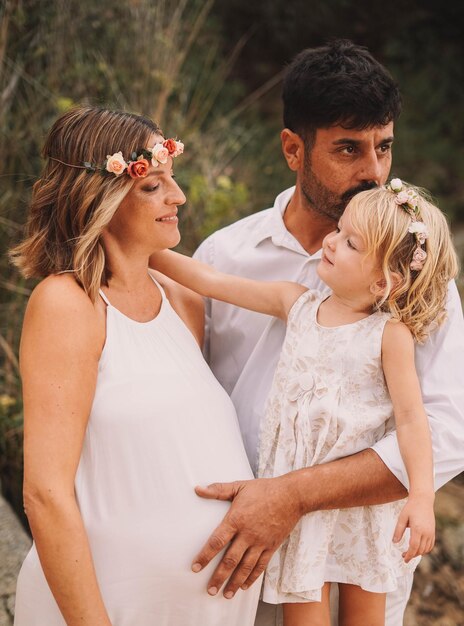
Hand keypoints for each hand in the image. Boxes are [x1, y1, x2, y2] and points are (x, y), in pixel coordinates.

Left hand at [191, 474, 302, 597]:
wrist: (292, 495)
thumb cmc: (264, 489)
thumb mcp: (239, 486)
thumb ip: (218, 489)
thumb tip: (197, 489)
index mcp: (236, 519)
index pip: (217, 541)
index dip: (205, 556)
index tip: (195, 568)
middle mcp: (247, 534)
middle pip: (230, 560)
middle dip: (219, 577)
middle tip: (210, 590)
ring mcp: (261, 542)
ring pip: (245, 567)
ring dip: (235, 582)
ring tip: (226, 594)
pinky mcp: (272, 546)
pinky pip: (261, 566)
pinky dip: (252, 577)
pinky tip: (244, 586)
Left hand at [393, 494, 434, 562]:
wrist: (423, 500)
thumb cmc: (411, 508)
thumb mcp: (402, 518)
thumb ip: (398, 530)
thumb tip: (394, 542)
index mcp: (418, 529)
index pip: (414, 546)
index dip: (409, 554)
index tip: (404, 559)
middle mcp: (426, 532)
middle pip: (420, 550)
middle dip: (412, 555)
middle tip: (403, 556)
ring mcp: (431, 533)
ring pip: (426, 549)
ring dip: (418, 553)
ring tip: (409, 553)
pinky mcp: (433, 532)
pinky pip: (430, 545)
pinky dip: (425, 550)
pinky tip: (418, 549)